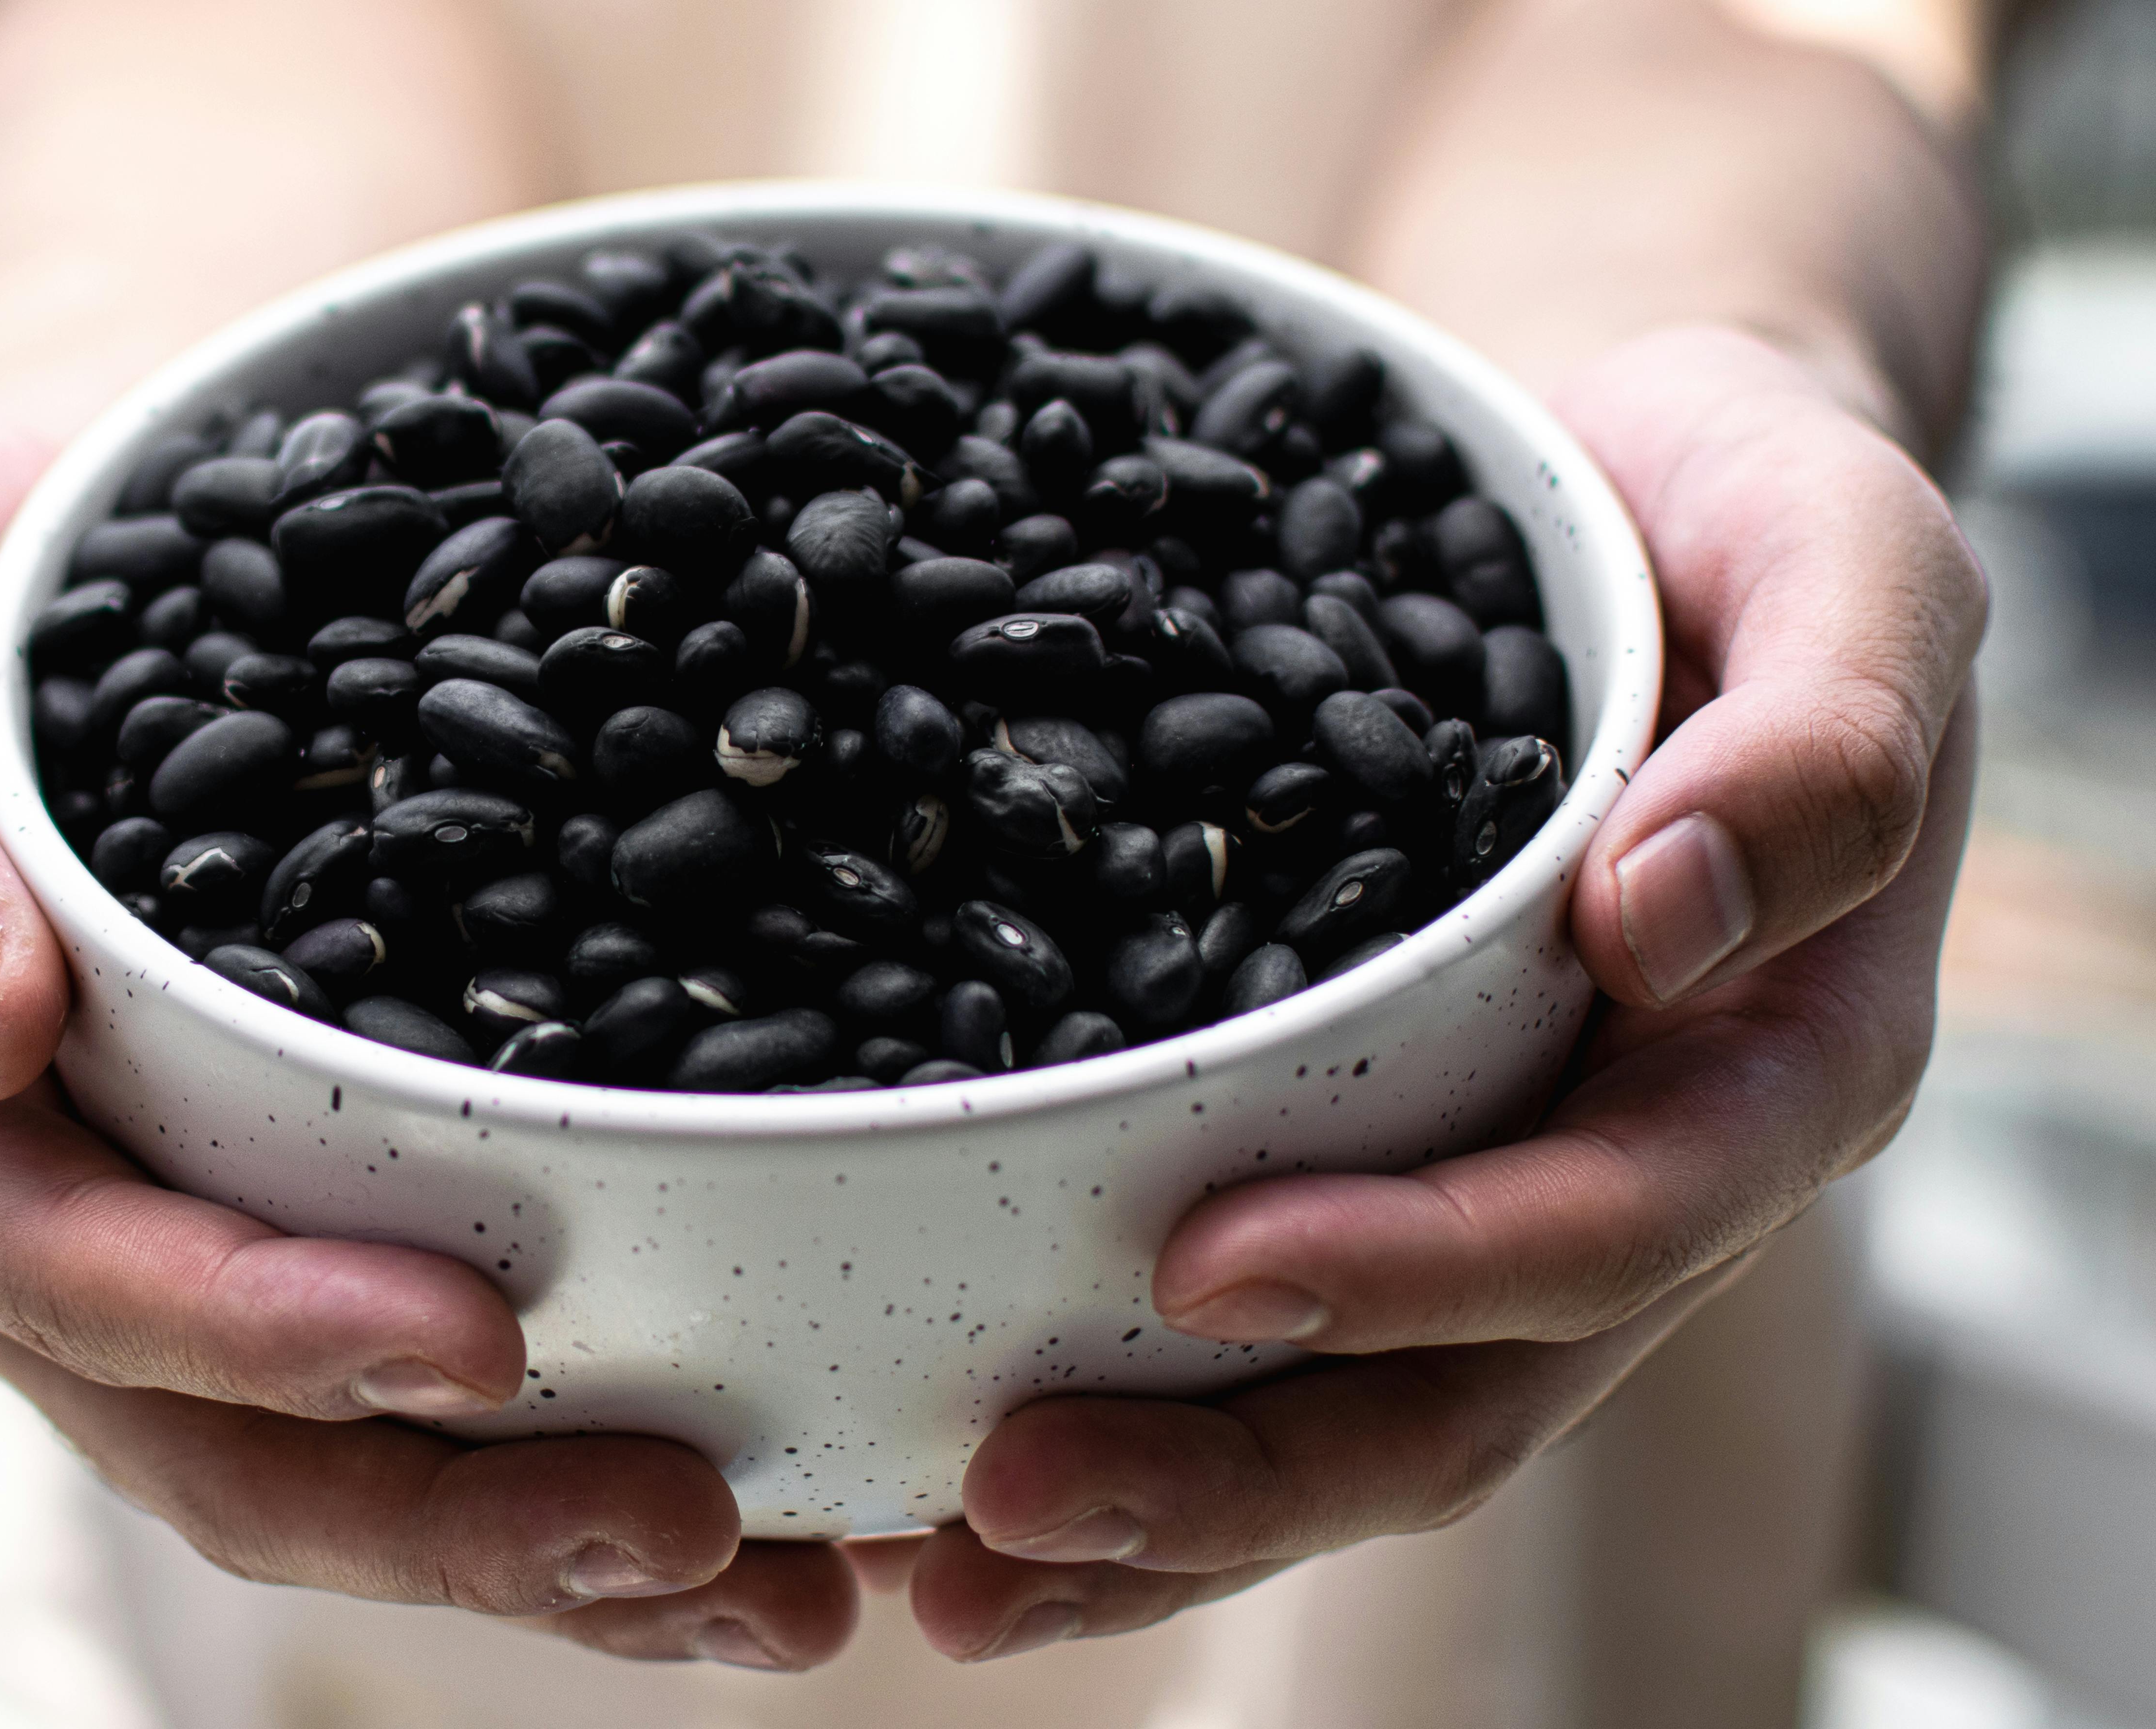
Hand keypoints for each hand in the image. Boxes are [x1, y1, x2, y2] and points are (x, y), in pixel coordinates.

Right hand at [0, 392, 858, 1669]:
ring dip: (553, 1539)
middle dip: (460, 1513)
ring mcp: (178, 1239)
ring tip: (774, 1582)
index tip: (480, 1344)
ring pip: (353, 1454)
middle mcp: (44, 1229)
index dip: (267, 1335)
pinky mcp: (301, 1201)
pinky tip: (761, 1482)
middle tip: (692, 1531)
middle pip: (240, 1441)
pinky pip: (423, 1368)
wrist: (18, 549)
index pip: (82, 1282)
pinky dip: (581, 1440)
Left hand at [901, 326, 1984, 1658]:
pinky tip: (948, 1438)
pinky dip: (1126, 1392)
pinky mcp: (1372, 1139)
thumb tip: (1667, 910)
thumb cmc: (1751, 520)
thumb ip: (1816, 742)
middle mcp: (1626, 1165)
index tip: (1206, 1271)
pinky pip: (1263, 1310)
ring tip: (946, 1558)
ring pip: (1342, 1401)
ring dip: (1155, 1502)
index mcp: (1766, 1066)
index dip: (1421, 1268)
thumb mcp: (1843, 562)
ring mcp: (1494, 1176)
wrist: (1645, 499)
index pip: (1603, 1228)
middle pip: (1452, 1391)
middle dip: (1237, 1472)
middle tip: (1003, 1507)